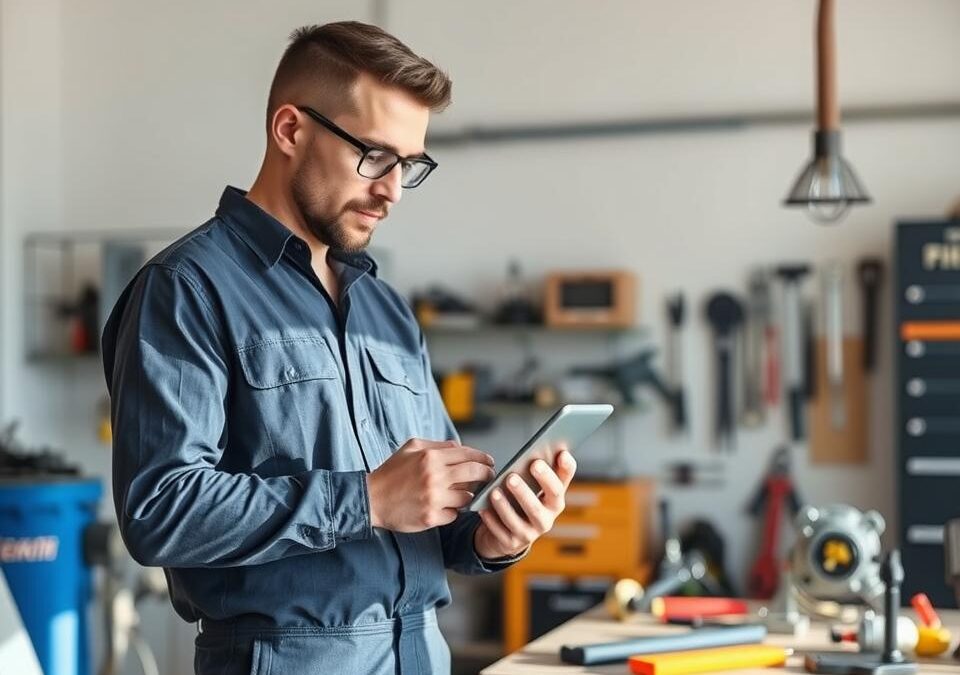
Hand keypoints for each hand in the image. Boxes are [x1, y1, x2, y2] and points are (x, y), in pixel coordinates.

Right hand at [366, 438, 494, 532]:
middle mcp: (435, 476)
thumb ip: (438, 445)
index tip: (490, 463)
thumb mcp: (411, 447)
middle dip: (487, 475)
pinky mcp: (431, 517)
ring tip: (462, 494)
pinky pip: (454, 514)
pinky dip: (452, 511)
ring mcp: (434, 498)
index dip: (484, 458)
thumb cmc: (392, 472)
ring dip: (468, 496)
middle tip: (490, 478)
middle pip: (476, 474)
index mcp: (431, 457)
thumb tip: (460, 447)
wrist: (371, 499)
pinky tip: (444, 507)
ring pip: (467, 497)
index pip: (469, 455)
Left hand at [474, 449, 576, 559]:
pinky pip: (500, 532)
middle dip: (526, 491)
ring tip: (494, 492)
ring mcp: (529, 533)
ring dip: (505, 506)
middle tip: (512, 476)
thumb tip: (540, 446)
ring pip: (517, 521)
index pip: (562, 483)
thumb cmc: (521, 501)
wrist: (508, 534)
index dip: (565, 469)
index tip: (561, 453)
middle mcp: (547, 518)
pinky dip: (491, 520)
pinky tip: (483, 509)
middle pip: (538, 506)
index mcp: (554, 500)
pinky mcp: (511, 543)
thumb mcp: (532, 487)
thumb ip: (537, 470)